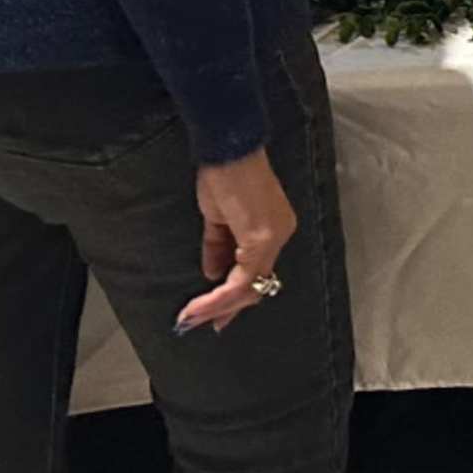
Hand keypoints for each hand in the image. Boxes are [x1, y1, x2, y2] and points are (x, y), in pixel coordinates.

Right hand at [177, 146, 297, 334]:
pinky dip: (218, 296)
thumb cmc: (223, 173)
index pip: (257, 271)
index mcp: (273, 227)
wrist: (227, 149)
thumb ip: (219, 248)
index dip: (234, 296)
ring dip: (217, 305)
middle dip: (225, 308)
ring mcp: (274, 236)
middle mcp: (280, 234)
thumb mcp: (218, 218)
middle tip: (200, 323)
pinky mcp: (262, 238)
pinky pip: (242, 279)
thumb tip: (212, 274)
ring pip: (249, 286)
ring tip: (191, 317)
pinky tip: (200, 306)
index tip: (214, 315)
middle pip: (256, 284)